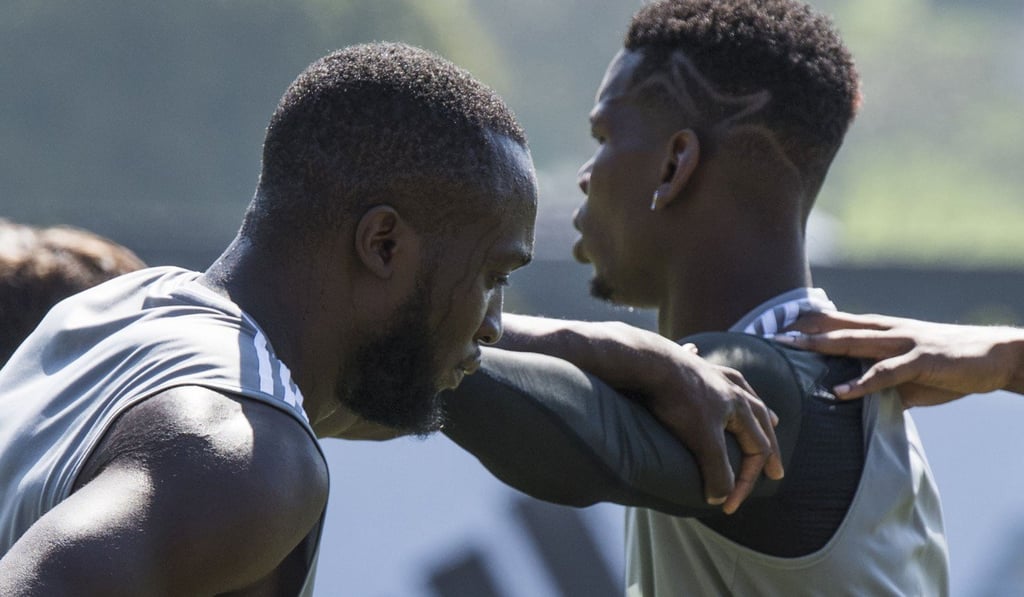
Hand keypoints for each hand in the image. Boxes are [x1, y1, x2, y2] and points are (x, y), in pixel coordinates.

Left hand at [645, 343, 783, 514]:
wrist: (647, 361)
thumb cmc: (677, 400)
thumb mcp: (701, 440)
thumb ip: (717, 470)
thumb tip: (721, 498)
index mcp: (741, 406)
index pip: (757, 449)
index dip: (746, 482)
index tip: (729, 506)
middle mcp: (732, 386)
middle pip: (760, 419)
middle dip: (769, 447)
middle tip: (776, 469)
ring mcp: (711, 372)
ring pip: (742, 393)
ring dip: (756, 410)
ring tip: (768, 419)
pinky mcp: (689, 364)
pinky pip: (709, 369)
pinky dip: (715, 376)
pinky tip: (710, 367)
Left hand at [776, 311, 1023, 406]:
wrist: (997, 355)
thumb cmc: (951, 366)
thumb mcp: (910, 376)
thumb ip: (883, 386)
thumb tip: (859, 404)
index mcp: (886, 332)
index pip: (840, 323)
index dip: (810, 324)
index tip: (778, 326)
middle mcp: (890, 331)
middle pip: (838, 328)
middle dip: (803, 331)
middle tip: (770, 335)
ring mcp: (905, 343)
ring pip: (855, 343)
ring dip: (821, 346)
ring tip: (790, 349)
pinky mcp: (922, 360)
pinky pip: (886, 373)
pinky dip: (862, 383)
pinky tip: (841, 393)